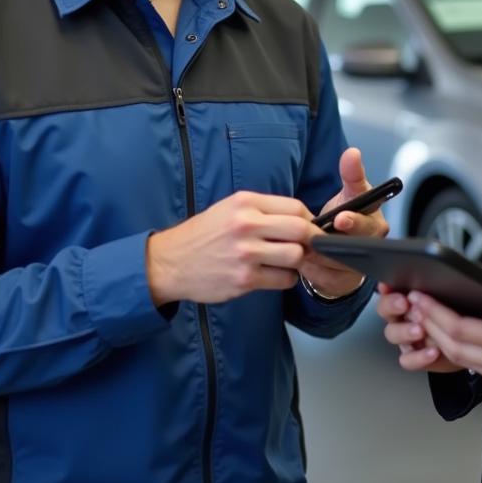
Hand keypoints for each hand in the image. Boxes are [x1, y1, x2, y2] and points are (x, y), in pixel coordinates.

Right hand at [146, 191, 313, 305]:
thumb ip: (263, 210)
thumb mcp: (230, 208)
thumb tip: (300, 218)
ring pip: (296, 256)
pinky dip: (286, 278)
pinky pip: (283, 279)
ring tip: (289, 262)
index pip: (295, 207)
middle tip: (309, 247)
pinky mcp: (244, 279)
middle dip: (311, 240)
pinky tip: (275, 275)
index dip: (309, 219)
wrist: (170, 262)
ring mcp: (246, 253)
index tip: (311, 228)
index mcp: (245, 203)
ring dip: (299, 261)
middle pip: (301, 230)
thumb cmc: (204, 234)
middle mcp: (247, 225)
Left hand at [298, 147, 389, 297]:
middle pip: (350, 249)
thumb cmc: (348, 214)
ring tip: (300, 246)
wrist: (342, 245)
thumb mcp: (351, 192)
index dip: (354, 222)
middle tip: (311, 239)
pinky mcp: (342, 283)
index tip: (341, 217)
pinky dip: (309, 270)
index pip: (367, 225)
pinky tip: (300, 260)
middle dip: (328, 244)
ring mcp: (357, 269)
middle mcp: (371, 249)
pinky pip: (322, 279)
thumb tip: (352, 153)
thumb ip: (351, 174)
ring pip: (332, 265)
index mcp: (375, 224)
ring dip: (315, 256)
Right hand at [376, 283, 462, 373]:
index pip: (388, 288)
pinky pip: (407, 360)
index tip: (388, 286)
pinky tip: (433, 351)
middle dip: (392, 305)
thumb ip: (435, 286)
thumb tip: (431, 274)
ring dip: (404, 331)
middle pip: (385, 310)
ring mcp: (407, 338)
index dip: (385, 287)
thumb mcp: (448, 293)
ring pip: (392, 334)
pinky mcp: (415, 357)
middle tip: (404, 304)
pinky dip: (418, 357)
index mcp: (407, 297)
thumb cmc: (458, 311)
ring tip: (419, 330)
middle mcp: (402, 317)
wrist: (469, 340)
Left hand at [408, 258, 481, 409]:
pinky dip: (459, 353)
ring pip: (464, 361)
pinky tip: (454, 339)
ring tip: (426, 319)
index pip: (462, 330)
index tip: (420, 298)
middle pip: (455, 347)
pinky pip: (477, 368)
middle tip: (413, 306)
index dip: (437, 314)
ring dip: (441, 341)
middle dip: (430, 326)